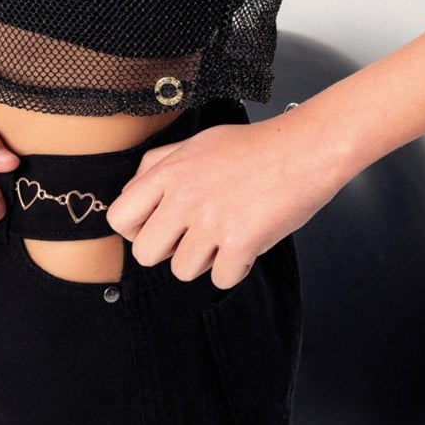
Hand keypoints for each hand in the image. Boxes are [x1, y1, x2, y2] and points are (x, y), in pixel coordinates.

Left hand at [104, 118, 341, 287]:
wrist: (305, 149)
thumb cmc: (255, 146)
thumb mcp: (196, 143)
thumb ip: (158, 166)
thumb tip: (131, 192)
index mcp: (168, 172)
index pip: (119, 217)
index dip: (137, 229)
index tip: (160, 227)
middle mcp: (183, 197)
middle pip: (145, 254)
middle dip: (169, 251)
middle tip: (195, 237)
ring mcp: (211, 221)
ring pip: (183, 271)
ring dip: (206, 261)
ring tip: (227, 236)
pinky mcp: (240, 242)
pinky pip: (222, 280)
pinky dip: (237, 268)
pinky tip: (248, 245)